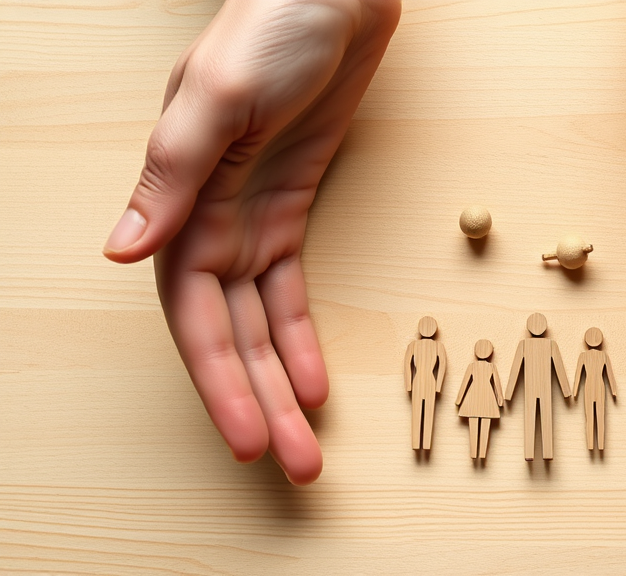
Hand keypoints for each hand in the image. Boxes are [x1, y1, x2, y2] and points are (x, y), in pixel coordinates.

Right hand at [103, 0, 399, 483]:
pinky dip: (301, 336)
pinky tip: (315, 380)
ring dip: (281, 383)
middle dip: (256, 400)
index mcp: (184, 200)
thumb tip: (121, 251)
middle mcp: (211, 221)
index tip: (247, 436)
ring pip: (261, 323)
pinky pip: (290, 290)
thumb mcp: (218, 93)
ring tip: (307, 444)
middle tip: (290, 463)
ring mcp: (252, 218)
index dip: (218, 378)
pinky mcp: (290, 208)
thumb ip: (173, 173)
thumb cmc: (271, 23)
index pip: (194, 314)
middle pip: (229, 333)